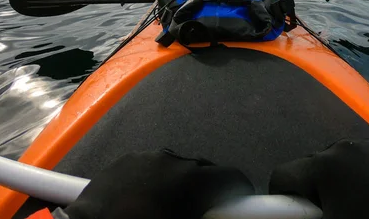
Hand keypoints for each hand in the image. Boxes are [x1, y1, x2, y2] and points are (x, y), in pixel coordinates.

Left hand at [64, 149, 253, 218]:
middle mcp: (175, 160)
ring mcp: (148, 156)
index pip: (233, 177)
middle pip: (205, 169)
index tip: (241, 202)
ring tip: (168, 204)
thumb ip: (207, 216)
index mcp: (193, 181)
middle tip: (204, 208)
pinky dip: (156, 179)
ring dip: (180, 182)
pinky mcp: (127, 158)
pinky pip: (152, 166)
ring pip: (177, 166)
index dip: (241, 190)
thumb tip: (218, 213)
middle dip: (210, 186)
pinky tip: (144, 197)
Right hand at [269, 138, 368, 218]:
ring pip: (332, 164)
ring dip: (332, 184)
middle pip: (307, 167)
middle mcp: (340, 147)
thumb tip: (298, 215)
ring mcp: (365, 145)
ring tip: (353, 206)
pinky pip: (357, 162)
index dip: (281, 199)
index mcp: (323, 166)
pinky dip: (356, 178)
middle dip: (309, 192)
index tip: (295, 216)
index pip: (282, 175)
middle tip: (326, 214)